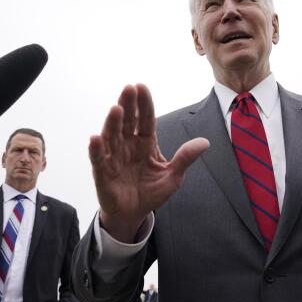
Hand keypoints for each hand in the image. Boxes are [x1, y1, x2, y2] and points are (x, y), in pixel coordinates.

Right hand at [89, 84, 208, 241]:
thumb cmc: (152, 192)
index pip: (145, 119)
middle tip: (129, 88)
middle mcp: (128, 145)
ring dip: (113, 122)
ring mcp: (114, 156)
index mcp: (145, 142)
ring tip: (116, 109)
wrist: (134, 214)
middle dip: (128, 104)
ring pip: (112, 135)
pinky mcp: (102, 172)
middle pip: (128, 121)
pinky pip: (98, 158)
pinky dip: (96, 149)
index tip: (142, 87)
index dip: (144, 104)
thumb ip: (185, 158)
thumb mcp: (173, 176)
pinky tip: (96, 138)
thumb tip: (205, 142)